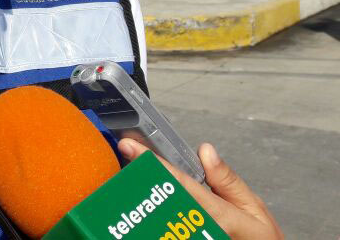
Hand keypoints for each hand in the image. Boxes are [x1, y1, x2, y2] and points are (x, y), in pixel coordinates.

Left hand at [118, 139, 283, 239]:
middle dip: (140, 179)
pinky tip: (141, 208)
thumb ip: (229, 182)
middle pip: (161, 199)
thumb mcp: (254, 210)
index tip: (129, 146)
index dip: (152, 163)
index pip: (179, 183)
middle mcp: (201, 229)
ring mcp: (190, 238)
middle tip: (123, 160)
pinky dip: (150, 219)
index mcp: (219, 215)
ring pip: (157, 218)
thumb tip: (205, 151)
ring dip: (141, 198)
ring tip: (126, 181)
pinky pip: (164, 230)